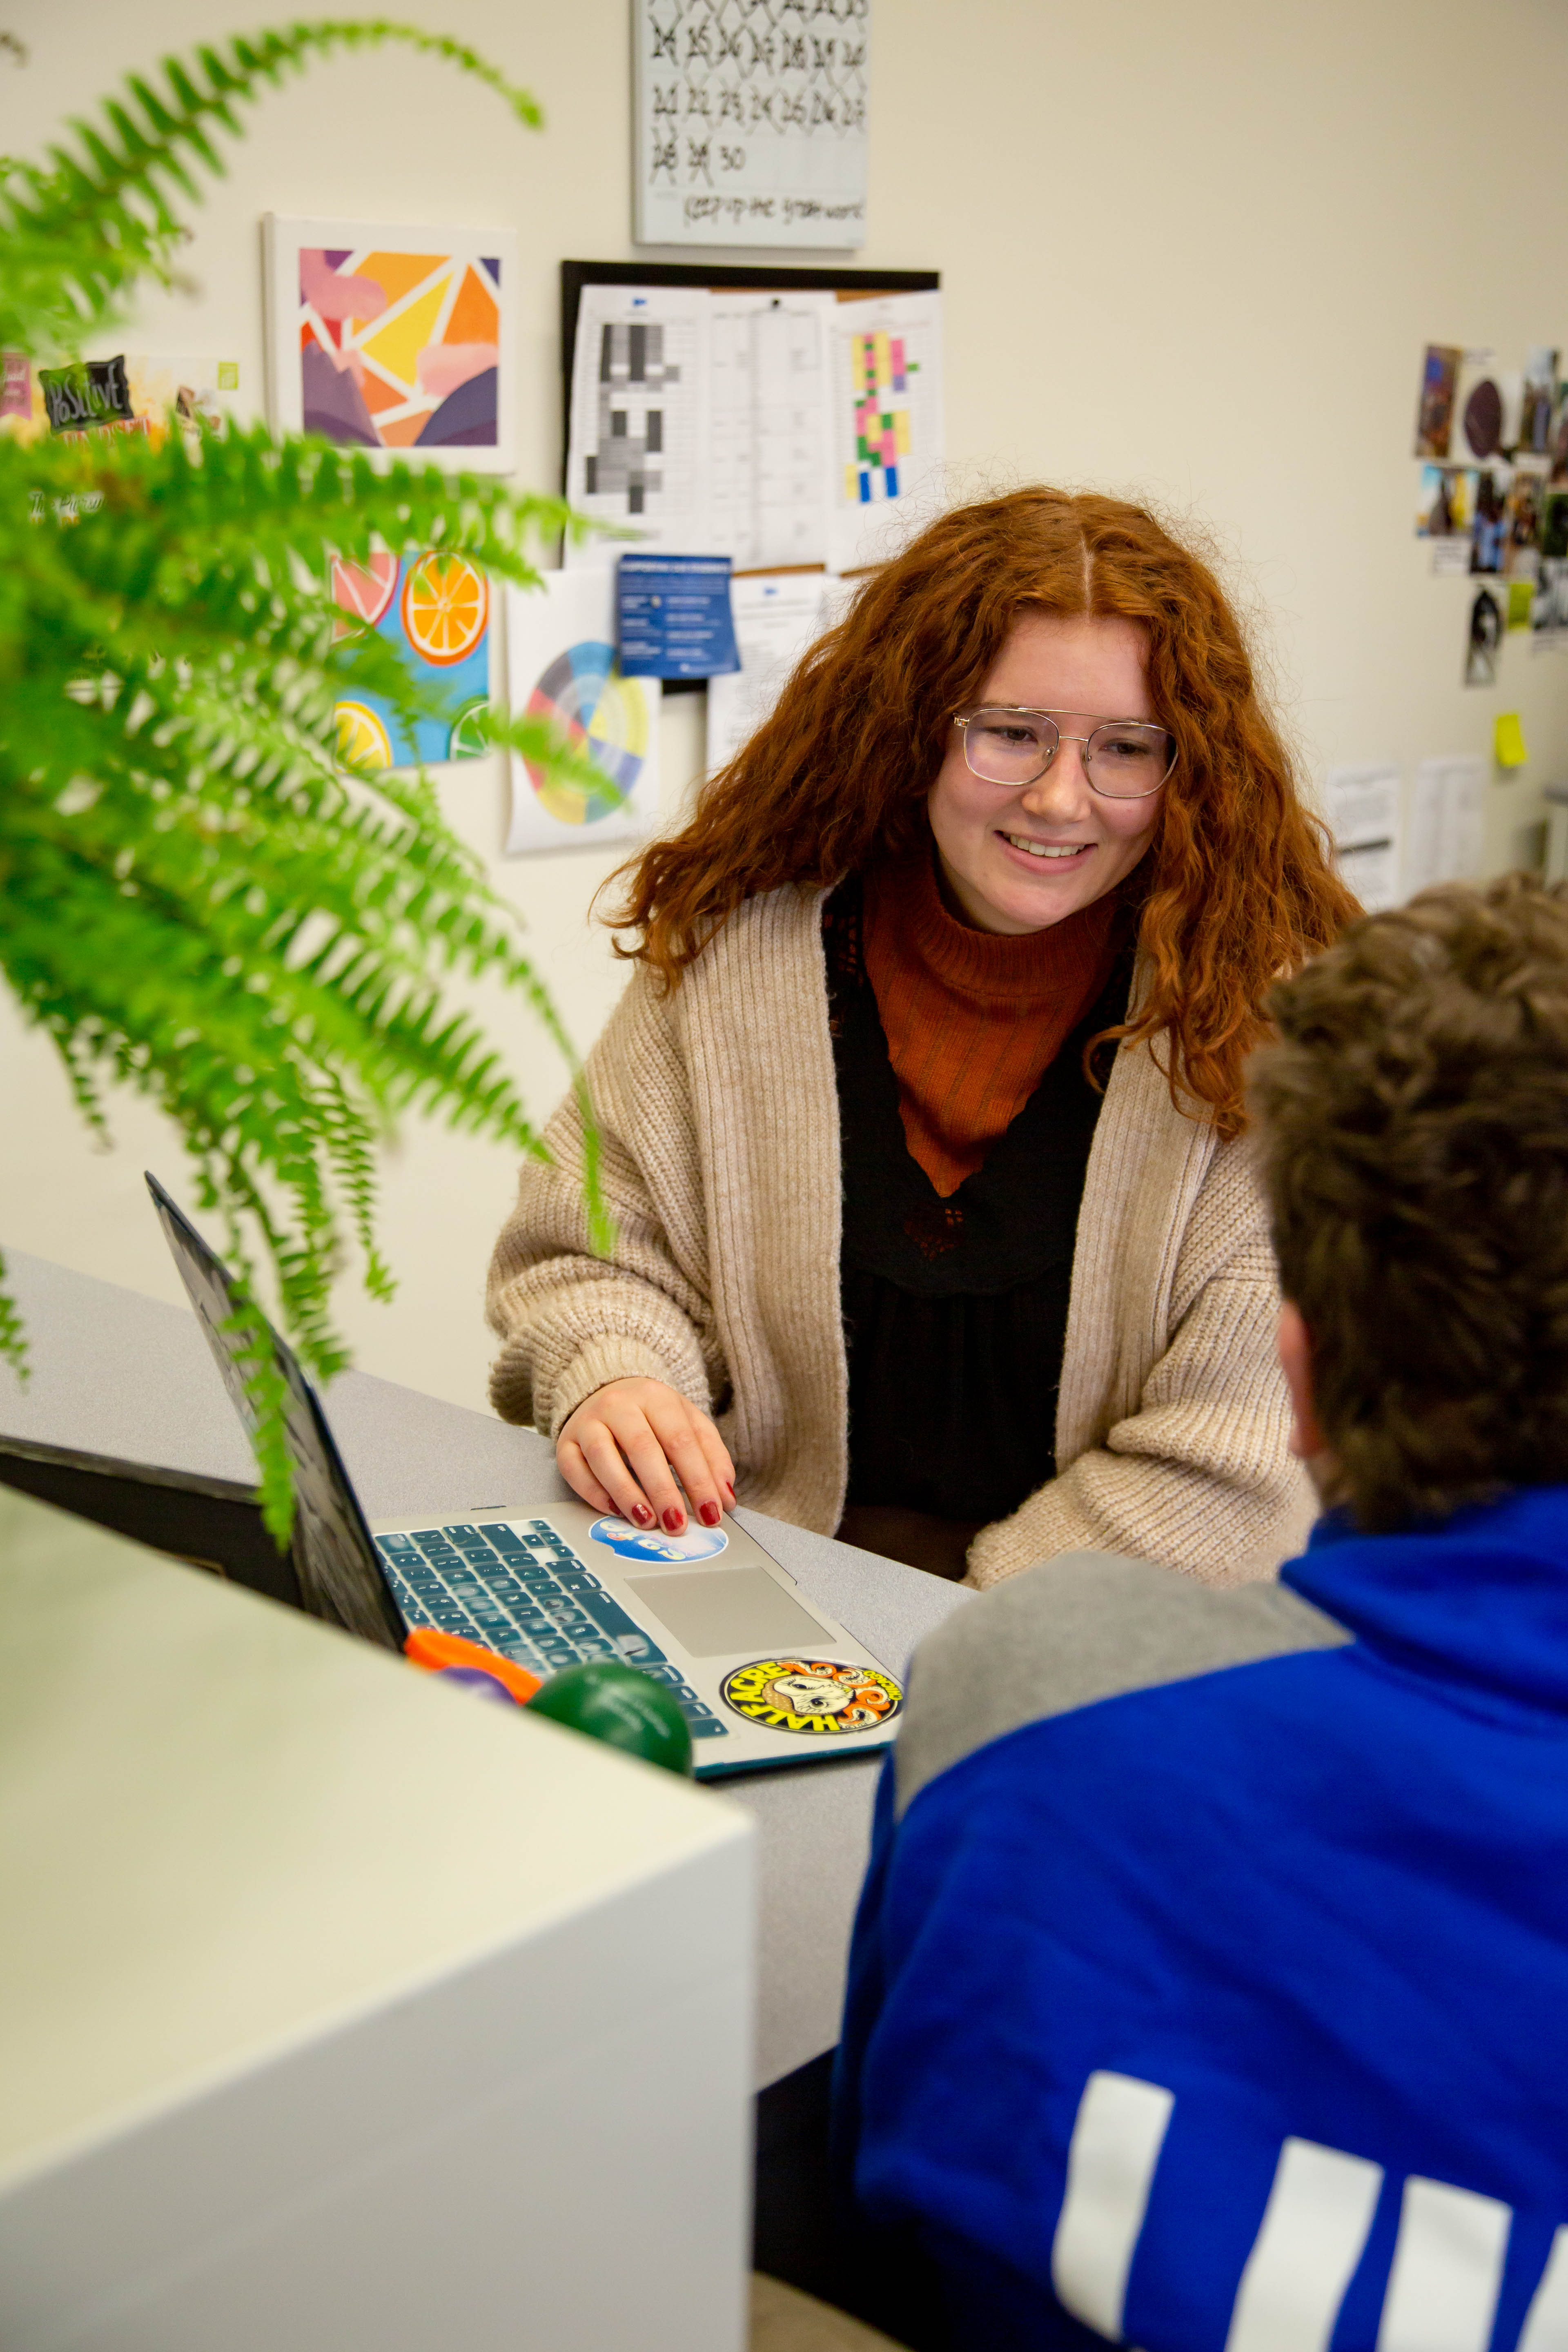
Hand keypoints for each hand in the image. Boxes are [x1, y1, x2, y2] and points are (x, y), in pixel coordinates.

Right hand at [557, 1378, 735, 1535]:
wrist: (604, 1389)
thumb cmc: (652, 1415)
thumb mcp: (688, 1422)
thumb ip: (711, 1456)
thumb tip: (725, 1498)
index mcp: (656, 1397)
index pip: (681, 1440)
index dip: (698, 1480)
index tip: (711, 1513)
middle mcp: (618, 1405)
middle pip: (643, 1448)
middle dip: (663, 1491)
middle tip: (677, 1525)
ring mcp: (588, 1422)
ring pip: (604, 1458)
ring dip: (628, 1494)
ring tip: (647, 1521)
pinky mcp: (565, 1441)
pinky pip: (574, 1469)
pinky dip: (594, 1494)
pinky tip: (615, 1511)